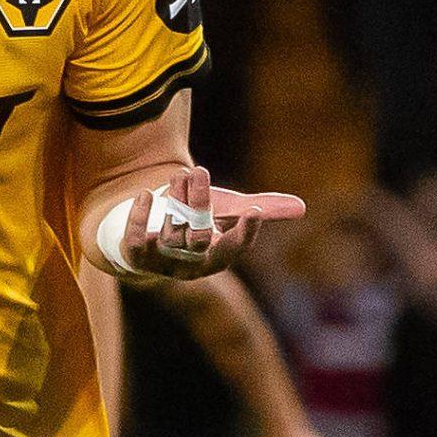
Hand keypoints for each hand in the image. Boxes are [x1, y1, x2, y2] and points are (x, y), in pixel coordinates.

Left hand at [112, 168, 303, 282]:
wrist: (150, 227)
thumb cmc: (196, 221)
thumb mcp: (228, 211)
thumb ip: (262, 209)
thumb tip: (302, 207)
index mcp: (216, 258)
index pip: (233, 250)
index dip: (244, 234)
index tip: (253, 212)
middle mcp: (189, 265)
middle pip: (197, 238)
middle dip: (199, 204)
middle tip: (199, 171)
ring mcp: (161, 263)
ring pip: (169, 234)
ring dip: (174, 201)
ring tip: (179, 174)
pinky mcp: (134, 256)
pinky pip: (135, 241)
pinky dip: (139, 218)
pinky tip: (145, 195)